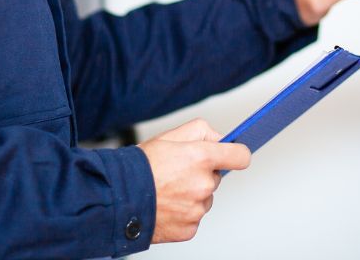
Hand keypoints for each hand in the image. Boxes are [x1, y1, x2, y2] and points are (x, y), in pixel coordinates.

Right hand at [139, 118, 250, 243]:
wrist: (119, 197)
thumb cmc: (142, 165)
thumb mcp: (171, 135)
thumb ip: (202, 131)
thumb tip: (220, 139)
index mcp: (201, 158)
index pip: (240, 156)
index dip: (237, 154)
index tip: (235, 154)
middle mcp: (203, 184)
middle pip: (216, 177)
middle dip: (202, 173)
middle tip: (179, 171)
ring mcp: (197, 209)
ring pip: (204, 197)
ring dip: (193, 193)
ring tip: (169, 188)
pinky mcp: (190, 228)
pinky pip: (194, 216)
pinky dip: (184, 211)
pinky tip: (168, 204)